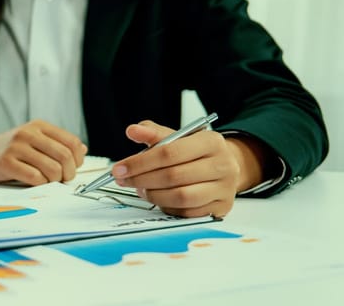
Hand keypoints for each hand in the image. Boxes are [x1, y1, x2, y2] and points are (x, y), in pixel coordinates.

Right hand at [0, 120, 86, 185]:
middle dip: (68, 173)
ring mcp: (16, 147)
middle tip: (62, 180)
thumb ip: (56, 144)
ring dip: (54, 181)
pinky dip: (39, 184)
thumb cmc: (7, 151)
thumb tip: (82, 150)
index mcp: (38, 126)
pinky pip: (35, 178)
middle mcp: (28, 133)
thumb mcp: (32, 140)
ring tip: (47, 182)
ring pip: (52, 169)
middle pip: (64, 156)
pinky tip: (33, 182)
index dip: (77, 159)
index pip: (71, 142)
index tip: (72, 168)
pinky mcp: (6, 162)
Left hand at [112, 120, 266, 217]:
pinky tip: (158, 198)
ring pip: (180, 197)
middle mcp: (223, 165)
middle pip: (173, 176)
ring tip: (141, 190)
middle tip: (124, 180)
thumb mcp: (176, 137)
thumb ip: (153, 133)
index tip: (119, 169)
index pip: (169, 152)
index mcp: (211, 142)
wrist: (223, 167)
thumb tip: (132, 130)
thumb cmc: (194, 153)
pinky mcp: (221, 208)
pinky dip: (167, 207)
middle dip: (141, 179)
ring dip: (154, 195)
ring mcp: (224, 189)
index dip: (140, 162)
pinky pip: (187, 212)